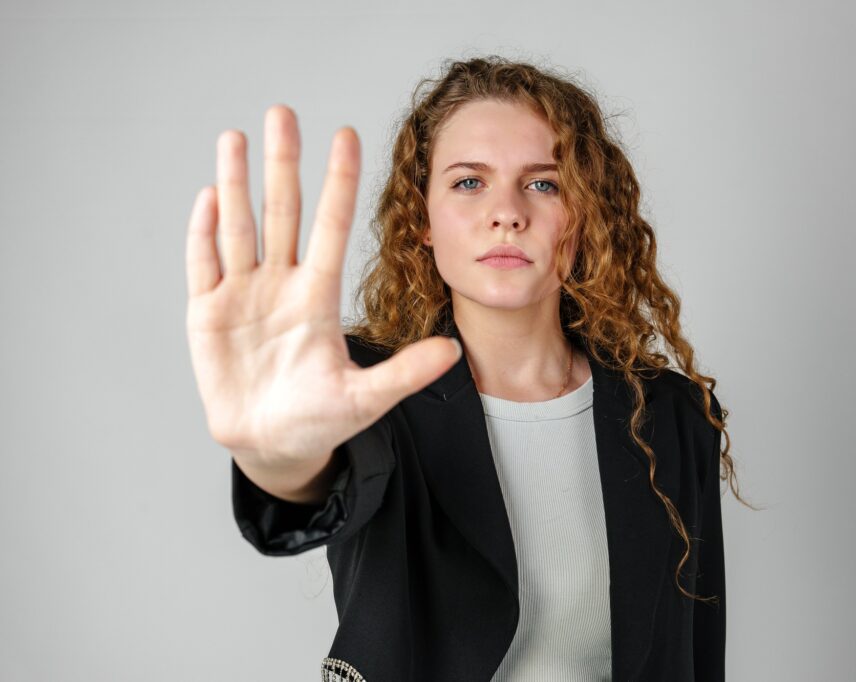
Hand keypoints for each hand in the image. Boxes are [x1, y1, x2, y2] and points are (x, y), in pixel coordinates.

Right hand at [185, 105, 460, 468]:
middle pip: (282, 212)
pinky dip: (203, 233)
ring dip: (235, 182)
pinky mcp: (207, 314)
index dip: (339, 183)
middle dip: (283, 163)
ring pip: (238, 226)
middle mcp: (281, 284)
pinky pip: (204, 265)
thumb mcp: (366, 398)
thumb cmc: (320, 420)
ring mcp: (243, 295)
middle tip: (284, 112)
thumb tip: (455, 352)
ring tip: (236, 137)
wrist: (271, 445)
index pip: (332, 226)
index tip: (346, 135)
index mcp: (319, 297)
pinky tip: (208, 197)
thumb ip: (405, 373)